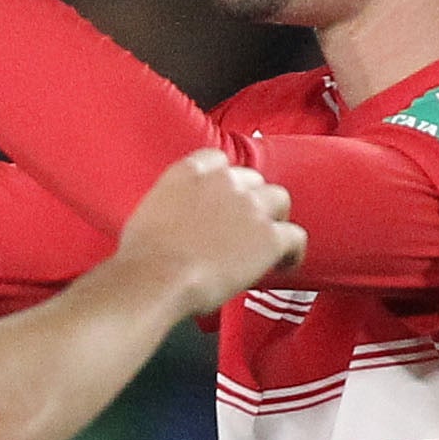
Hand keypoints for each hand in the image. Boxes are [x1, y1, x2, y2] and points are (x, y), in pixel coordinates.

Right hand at [116, 147, 300, 310]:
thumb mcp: (148, 213)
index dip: (226, 183)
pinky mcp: (269, 236)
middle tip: (244, 228)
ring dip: (274, 218)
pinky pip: (296, 237)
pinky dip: (293, 251)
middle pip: (253, 181)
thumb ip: (170, 205)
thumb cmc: (142, 257)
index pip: (220, 161)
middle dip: (251, 202)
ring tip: (267, 242)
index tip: (223, 201)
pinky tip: (286, 264)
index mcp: (191, 171)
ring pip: (279, 201)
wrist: (156, 277)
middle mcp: (225, 181)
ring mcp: (251, 207)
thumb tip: (176, 224)